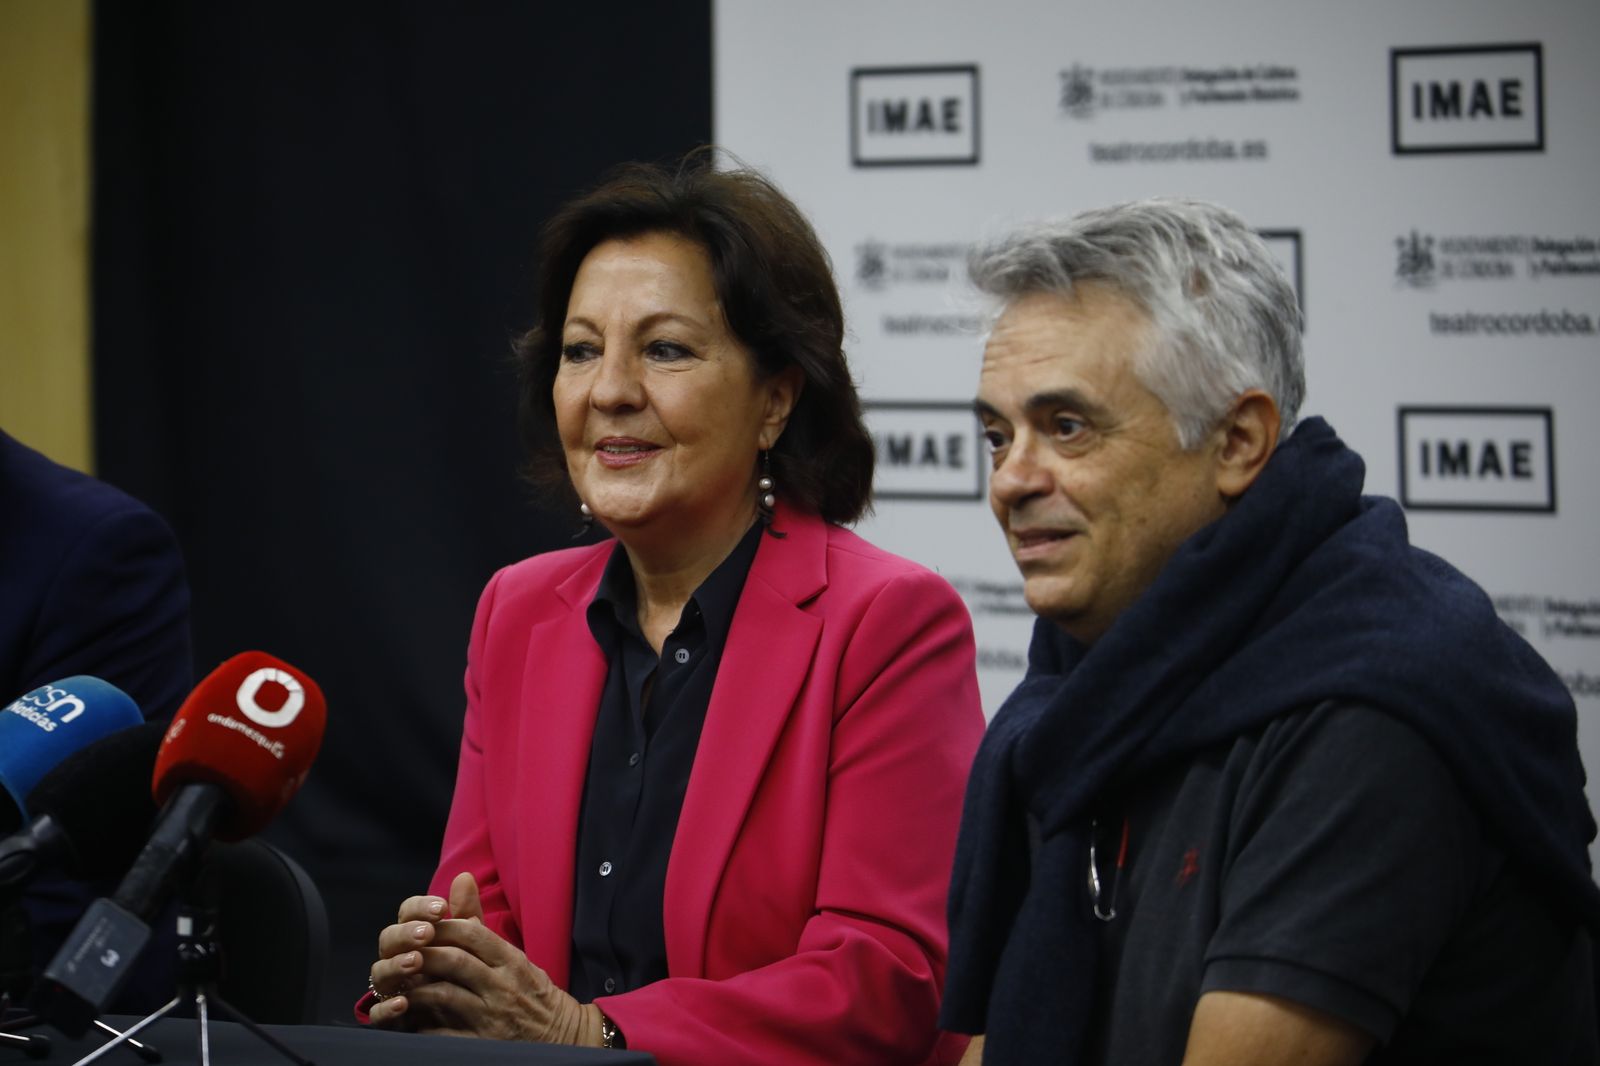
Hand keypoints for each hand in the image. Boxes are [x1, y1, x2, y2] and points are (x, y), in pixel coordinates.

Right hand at [367, 873, 472, 1029]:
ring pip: (379, 973)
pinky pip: (378, 1013)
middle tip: (427, 933)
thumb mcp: (470, 944)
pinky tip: (403, 1002)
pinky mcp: (392, 1018)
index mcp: (415, 938)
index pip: (408, 914)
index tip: (441, 907)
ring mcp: (392, 988)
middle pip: (389, 939)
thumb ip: (465, 914)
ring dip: (395, 965)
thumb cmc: (464, 973)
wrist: (470, 1018)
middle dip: (406, 934)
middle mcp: (398, 959)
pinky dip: (387, 1007)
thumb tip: (465, 876)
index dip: (420, 908)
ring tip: (416, 961)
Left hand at [370, 872, 605, 1045]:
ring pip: (444, 995)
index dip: (442, 928)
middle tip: (403, 955)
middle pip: (454, 961)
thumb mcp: (514, 957)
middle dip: (423, 955)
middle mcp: (503, 986)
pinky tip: (411, 1019)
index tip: (423, 928)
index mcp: (512, 962)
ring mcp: (493, 1018)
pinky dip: (422, 1025)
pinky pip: (443, 1033)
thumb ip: (479, 924)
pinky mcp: (482, 1045)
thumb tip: (461, 879)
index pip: (472, 934)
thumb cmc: (532, 994)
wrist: (562, 1038)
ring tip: (400, 986)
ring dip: (415, 989)